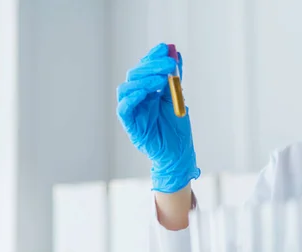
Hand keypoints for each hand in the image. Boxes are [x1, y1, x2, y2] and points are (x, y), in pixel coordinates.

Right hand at [116, 43, 200, 192]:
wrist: (178, 153)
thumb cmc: (176, 129)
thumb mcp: (177, 99)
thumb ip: (174, 79)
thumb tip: (176, 55)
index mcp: (148, 91)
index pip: (145, 68)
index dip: (152, 57)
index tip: (164, 48)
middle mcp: (137, 98)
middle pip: (135, 75)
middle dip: (151, 66)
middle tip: (168, 64)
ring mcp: (133, 110)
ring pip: (127, 89)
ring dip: (143, 80)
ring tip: (161, 79)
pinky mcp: (130, 124)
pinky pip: (124, 108)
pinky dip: (132, 98)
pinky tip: (144, 93)